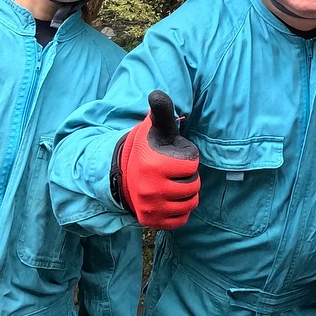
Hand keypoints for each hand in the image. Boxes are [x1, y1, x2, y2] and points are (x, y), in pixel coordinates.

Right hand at [110, 91, 199, 227]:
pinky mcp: (151, 221)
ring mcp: (150, 208)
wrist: (122, 174)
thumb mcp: (153, 128)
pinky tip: (171, 199)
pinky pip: (181, 220)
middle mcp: (150, 189)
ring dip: (186, 194)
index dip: (187, 158)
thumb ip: (161, 111)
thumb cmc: (146, 148)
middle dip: (188, 177)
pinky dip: (180, 211)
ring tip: (174, 184)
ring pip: (189, 204)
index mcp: (153, 165)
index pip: (191, 165)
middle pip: (192, 186)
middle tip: (174, 172)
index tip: (175, 156)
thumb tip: (157, 94)